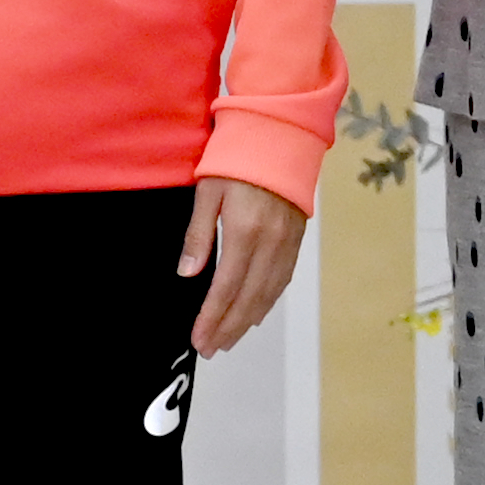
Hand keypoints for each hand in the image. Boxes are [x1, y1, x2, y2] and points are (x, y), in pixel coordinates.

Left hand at [179, 175, 309, 355]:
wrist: (280, 135)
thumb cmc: (237, 157)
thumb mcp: (207, 192)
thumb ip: (198, 235)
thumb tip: (187, 274)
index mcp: (245, 231)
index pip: (226, 288)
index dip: (212, 317)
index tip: (198, 339)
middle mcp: (271, 242)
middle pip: (249, 298)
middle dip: (229, 328)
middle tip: (211, 349)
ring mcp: (287, 242)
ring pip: (269, 293)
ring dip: (248, 321)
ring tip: (229, 340)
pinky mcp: (296, 239)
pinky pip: (283, 279)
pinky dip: (268, 301)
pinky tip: (256, 313)